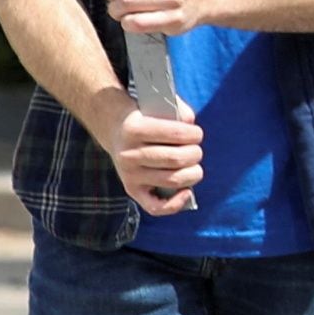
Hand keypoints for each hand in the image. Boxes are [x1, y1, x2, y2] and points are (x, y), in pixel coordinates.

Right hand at [81, 86, 207, 214]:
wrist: (117, 130)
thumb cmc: (148, 118)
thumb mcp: (160, 107)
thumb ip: (180, 114)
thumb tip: (193, 134)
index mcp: (134, 129)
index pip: (176, 134)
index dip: (194, 134)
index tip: (197, 134)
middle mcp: (129, 155)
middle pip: (176, 159)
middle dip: (195, 154)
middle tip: (195, 151)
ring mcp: (129, 175)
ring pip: (172, 180)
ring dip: (192, 174)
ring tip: (194, 166)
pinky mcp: (132, 190)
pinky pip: (155, 207)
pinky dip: (175, 204)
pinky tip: (187, 192)